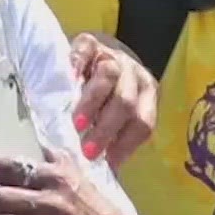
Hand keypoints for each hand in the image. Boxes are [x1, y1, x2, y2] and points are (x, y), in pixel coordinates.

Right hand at [70, 33, 156, 167]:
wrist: (95, 53)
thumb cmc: (103, 96)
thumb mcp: (114, 116)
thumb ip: (114, 136)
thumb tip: (106, 174)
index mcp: (147, 96)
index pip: (143, 123)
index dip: (126, 145)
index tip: (106, 163)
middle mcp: (135, 74)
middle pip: (126, 102)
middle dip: (107, 129)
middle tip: (87, 150)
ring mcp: (113, 54)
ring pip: (110, 76)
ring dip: (92, 103)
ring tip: (76, 123)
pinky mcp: (90, 41)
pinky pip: (86, 51)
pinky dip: (77, 66)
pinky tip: (67, 81)